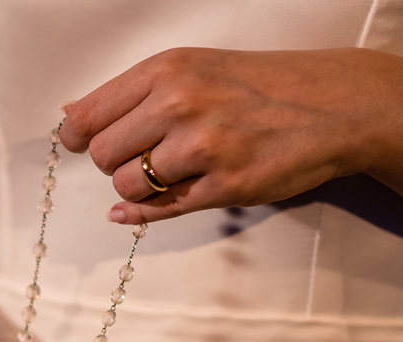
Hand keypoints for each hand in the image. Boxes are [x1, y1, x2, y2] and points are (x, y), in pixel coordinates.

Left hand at [60, 47, 377, 223]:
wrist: (332, 104)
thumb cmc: (256, 86)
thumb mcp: (193, 67)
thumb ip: (132, 92)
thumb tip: (70, 114)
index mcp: (166, 70)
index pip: (87, 116)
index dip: (75, 137)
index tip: (80, 144)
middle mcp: (180, 103)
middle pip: (101, 155)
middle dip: (112, 163)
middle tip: (141, 157)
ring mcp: (203, 147)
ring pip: (126, 186)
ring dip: (137, 187)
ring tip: (168, 172)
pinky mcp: (225, 186)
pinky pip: (160, 210)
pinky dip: (147, 212)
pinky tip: (150, 203)